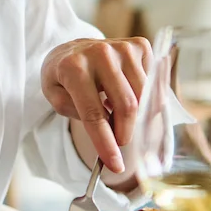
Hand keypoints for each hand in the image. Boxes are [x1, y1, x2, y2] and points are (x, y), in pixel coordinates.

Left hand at [40, 35, 150, 174]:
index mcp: (73, 67)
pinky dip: (145, 96)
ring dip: (135, 115)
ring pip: (144, 95)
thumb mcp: (56, 98)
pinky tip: (127, 95)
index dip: (106, 143)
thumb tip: (112, 129)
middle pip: (126, 106)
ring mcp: (123, 47)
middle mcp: (100, 53)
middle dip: (125, 132)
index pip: (94, 114)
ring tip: (118, 115)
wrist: (71, 49)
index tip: (116, 165)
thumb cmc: (63, 78)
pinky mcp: (139, 45)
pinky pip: (153, 81)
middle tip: (119, 142)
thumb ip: (79, 114)